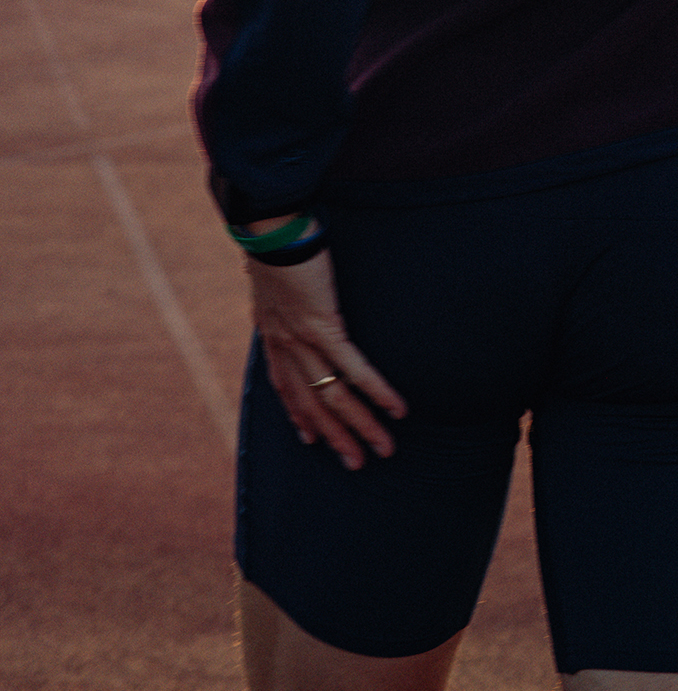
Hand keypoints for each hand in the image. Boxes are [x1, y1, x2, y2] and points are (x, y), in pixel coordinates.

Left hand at [246, 249, 406, 471]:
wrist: (268, 227)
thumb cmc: (272, 238)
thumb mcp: (269, 271)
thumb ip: (276, 284)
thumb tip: (271, 277)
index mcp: (273, 333)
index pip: (286, 387)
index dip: (299, 416)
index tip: (310, 440)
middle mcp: (285, 345)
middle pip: (312, 404)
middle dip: (335, 437)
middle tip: (355, 463)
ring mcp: (303, 340)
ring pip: (333, 397)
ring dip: (360, 427)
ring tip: (382, 449)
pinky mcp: (323, 326)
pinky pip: (353, 368)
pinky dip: (376, 391)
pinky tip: (396, 408)